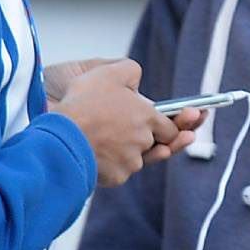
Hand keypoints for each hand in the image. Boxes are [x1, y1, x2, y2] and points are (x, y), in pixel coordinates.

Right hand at [54, 60, 201, 186]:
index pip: (173, 127)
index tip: (188, 123)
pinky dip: (113, 164)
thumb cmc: (83, 104)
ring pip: (137, 159)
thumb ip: (130, 70)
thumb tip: (137, 77)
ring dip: (131, 151)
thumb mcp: (108, 73)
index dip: (176, 126)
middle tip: (152, 135)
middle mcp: (144, 142)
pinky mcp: (115, 178)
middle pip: (158, 145)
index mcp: (148, 117)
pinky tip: (101, 153)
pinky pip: (119, 171)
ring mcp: (130, 163)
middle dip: (156, 140)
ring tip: (115, 140)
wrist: (61, 137)